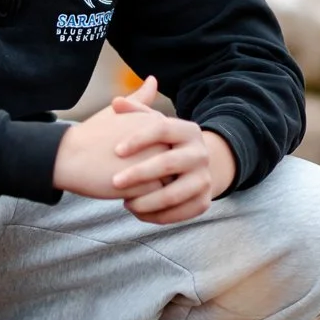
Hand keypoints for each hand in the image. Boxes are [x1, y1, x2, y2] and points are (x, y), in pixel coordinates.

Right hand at [52, 74, 170, 201]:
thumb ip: (140, 100)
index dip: (148, 153)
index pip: (167, 146)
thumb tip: (153, 79)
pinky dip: (144, 199)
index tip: (124, 154)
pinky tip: (124, 193)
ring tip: (123, 180)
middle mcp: (162, 141)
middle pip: (171, 164)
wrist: (69, 156)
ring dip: (150, 185)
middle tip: (122, 169)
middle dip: (155, 171)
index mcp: (156, 122)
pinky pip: (156, 199)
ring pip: (166, 183)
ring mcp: (157, 163)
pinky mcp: (149, 185)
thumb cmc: (90, 135)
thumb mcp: (117, 112)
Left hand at [108, 83, 236, 223]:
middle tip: (114, 182)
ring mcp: (204, 179)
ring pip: (174, 194)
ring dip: (146, 201)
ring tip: (124, 203)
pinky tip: (137, 212)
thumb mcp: (154, 123)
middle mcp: (201, 154)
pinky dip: (156, 216)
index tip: (116, 150)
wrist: (195, 166)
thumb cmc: (164, 142)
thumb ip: (136, 111)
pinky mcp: (204, 202)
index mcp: (188, 130)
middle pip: (168, 164)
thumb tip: (116, 102)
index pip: (162, 129)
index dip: (138, 139)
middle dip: (139, 174)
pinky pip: (179, 213)